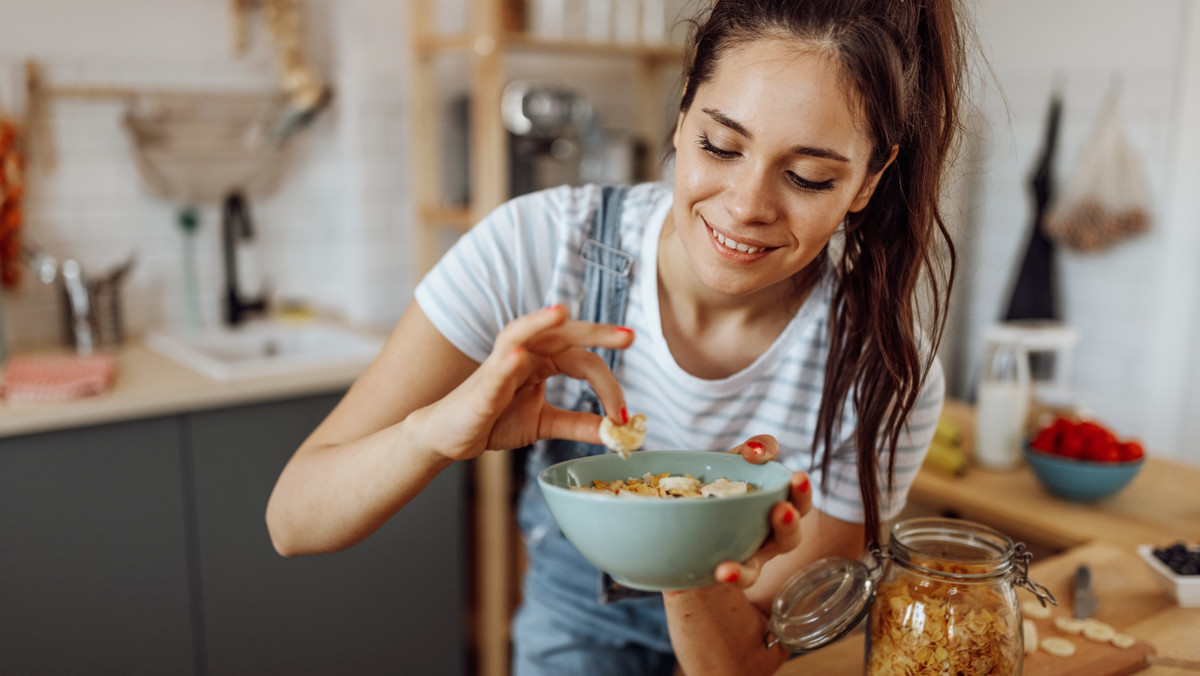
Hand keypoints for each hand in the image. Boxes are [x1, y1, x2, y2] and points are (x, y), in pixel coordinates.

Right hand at [423, 304, 633, 460]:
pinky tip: (518, 355)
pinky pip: (495, 368)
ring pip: (522, 334)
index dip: (609, 385)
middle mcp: (525, 354)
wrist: (450, 436)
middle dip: (595, 332)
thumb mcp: (543, 423)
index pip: (583, 361)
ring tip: (561, 312)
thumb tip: (616, 431)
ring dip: (540, 322)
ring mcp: (500, 365)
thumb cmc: (493, 420)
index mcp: (543, 361)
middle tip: (628, 337)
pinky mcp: (481, 385)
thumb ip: (578, 424)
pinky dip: (507, 360)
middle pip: (562, 334)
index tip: (625, 416)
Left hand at [715, 439, 812, 587]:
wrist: (683, 533)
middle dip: (789, 524)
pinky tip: (721, 571)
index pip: (797, 502)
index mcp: (772, 511)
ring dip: (746, 569)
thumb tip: (758, 448)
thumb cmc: (715, 494)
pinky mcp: (722, 577)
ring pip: (754, 571)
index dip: (801, 491)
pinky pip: (727, 581)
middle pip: (788, 538)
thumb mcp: (728, 467)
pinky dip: (730, 576)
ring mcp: (744, 562)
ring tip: (732, 564)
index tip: (798, 477)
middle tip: (781, 510)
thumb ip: (745, 454)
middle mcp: (764, 541)